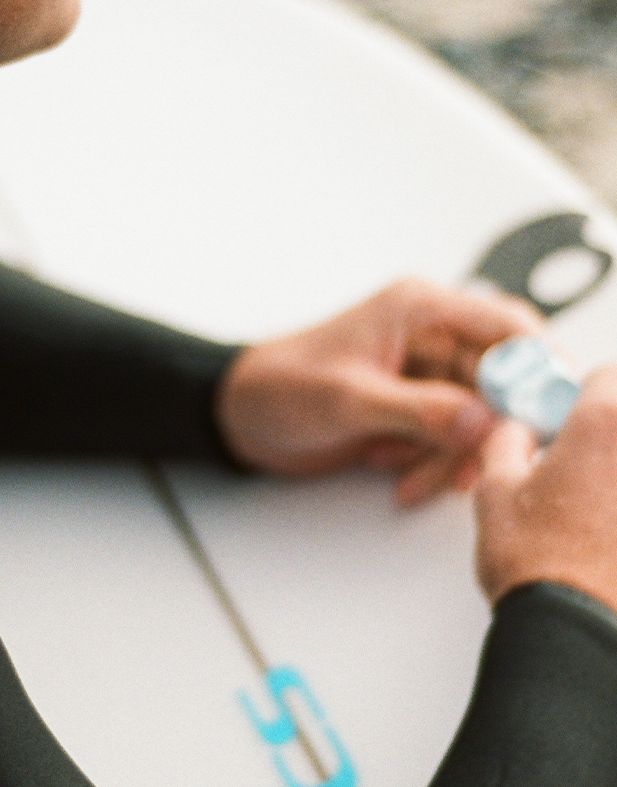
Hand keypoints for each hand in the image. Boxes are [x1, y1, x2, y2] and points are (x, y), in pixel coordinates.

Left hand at [214, 277, 540, 507]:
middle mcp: (432, 336)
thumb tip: (482, 419)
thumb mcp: (349, 400)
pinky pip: (452, 438)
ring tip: (412, 478)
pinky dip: (434, 464)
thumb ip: (418, 410)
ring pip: (478, 416)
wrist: (240, 415)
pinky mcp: (416, 410)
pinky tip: (399, 478)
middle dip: (491, 426)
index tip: (546, 409)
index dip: (538, 364)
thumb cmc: (280, 385)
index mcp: (419, 308)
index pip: (506, 324)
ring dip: (454, 454)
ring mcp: (426, 375)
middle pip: (500, 378)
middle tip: (479, 462)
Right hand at [476, 367, 616, 610]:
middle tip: (585, 463)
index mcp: (603, 424)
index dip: (586, 392)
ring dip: (613, 476)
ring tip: (597, 506)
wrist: (575, 633)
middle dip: (607, 434)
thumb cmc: (537, 565)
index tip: (571, 417)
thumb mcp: (495, 492)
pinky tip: (607, 534)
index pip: (609, 374)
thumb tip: (517, 432)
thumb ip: (506, 444)